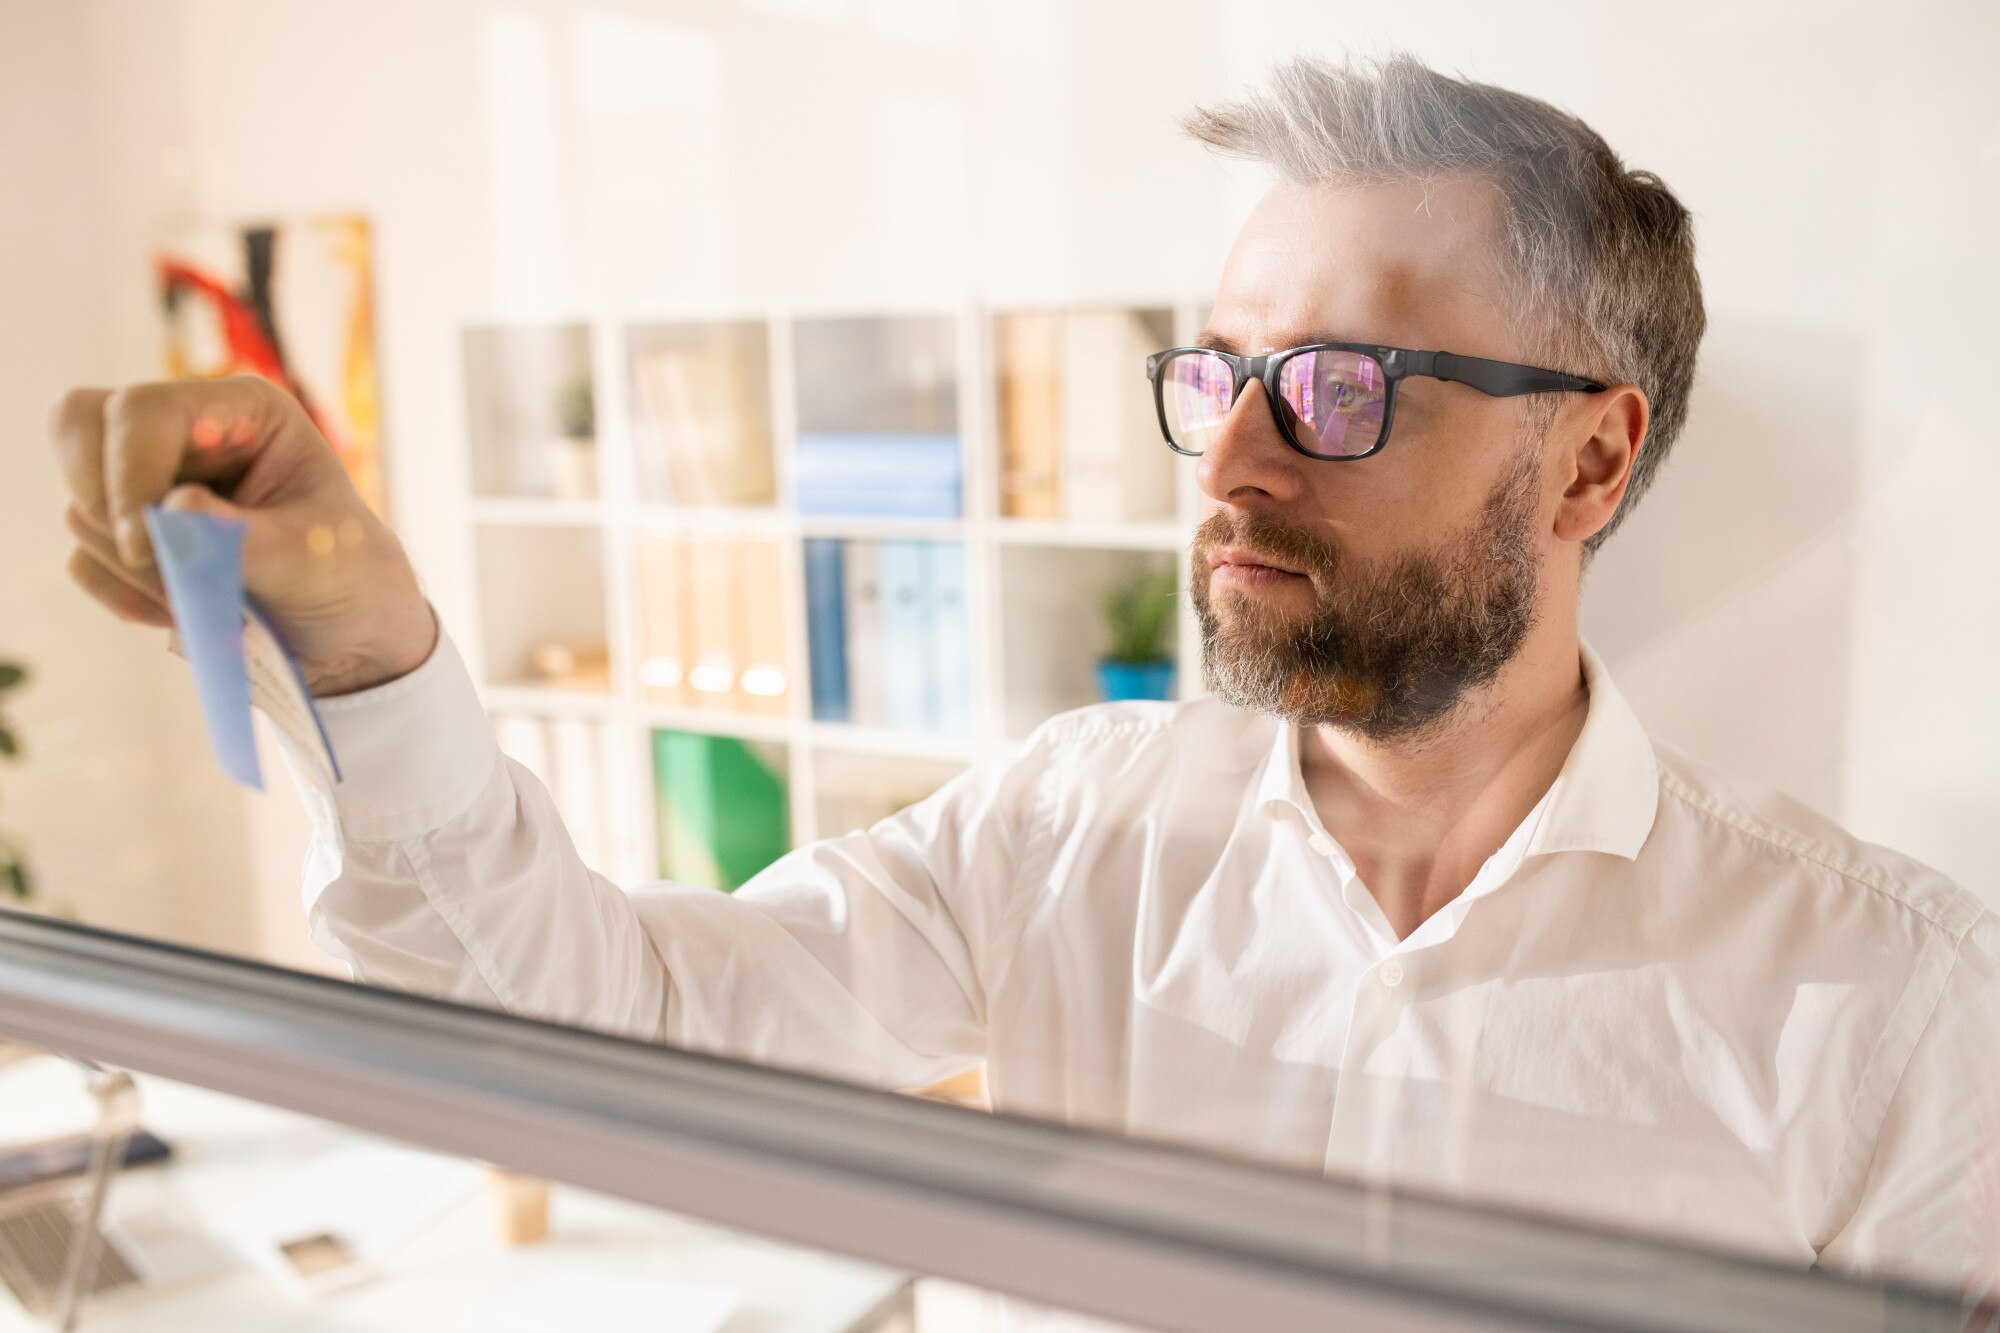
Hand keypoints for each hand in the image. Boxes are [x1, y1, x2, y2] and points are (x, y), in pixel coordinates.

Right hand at [50, 375, 437, 696]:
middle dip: (106, 502)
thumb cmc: (344, 575)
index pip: (142, 409)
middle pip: (77, 424)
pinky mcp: (131, 534)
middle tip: (155, 562)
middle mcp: (186, 432)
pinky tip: (187, 611)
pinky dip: (127, 596)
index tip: (142, 543)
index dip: (128, 473)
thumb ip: (239, 536)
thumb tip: (171, 507)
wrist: (344, 631)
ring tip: (209, 597)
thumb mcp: (311, 557)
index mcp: (241, 411)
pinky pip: (84, 559)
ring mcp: (149, 481)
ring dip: (134, 567)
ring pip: (81, 505)